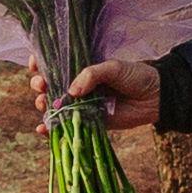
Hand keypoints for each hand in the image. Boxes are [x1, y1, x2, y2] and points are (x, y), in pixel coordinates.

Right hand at [43, 53, 159, 129]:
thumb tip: (70, 92)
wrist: (156, 97)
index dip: (40, 63)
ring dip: (43, 105)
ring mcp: (81, 104)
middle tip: (42, 86)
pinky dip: (51, 129)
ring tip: (44, 103)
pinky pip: (66, 125)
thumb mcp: (113, 68)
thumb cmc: (136, 76)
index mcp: (81, 67)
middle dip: (39, 85)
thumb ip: (91, 75)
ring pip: (54, 105)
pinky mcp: (88, 121)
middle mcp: (78, 85)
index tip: (35, 65)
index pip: (55, 63)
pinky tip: (42, 129)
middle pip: (49, 85)